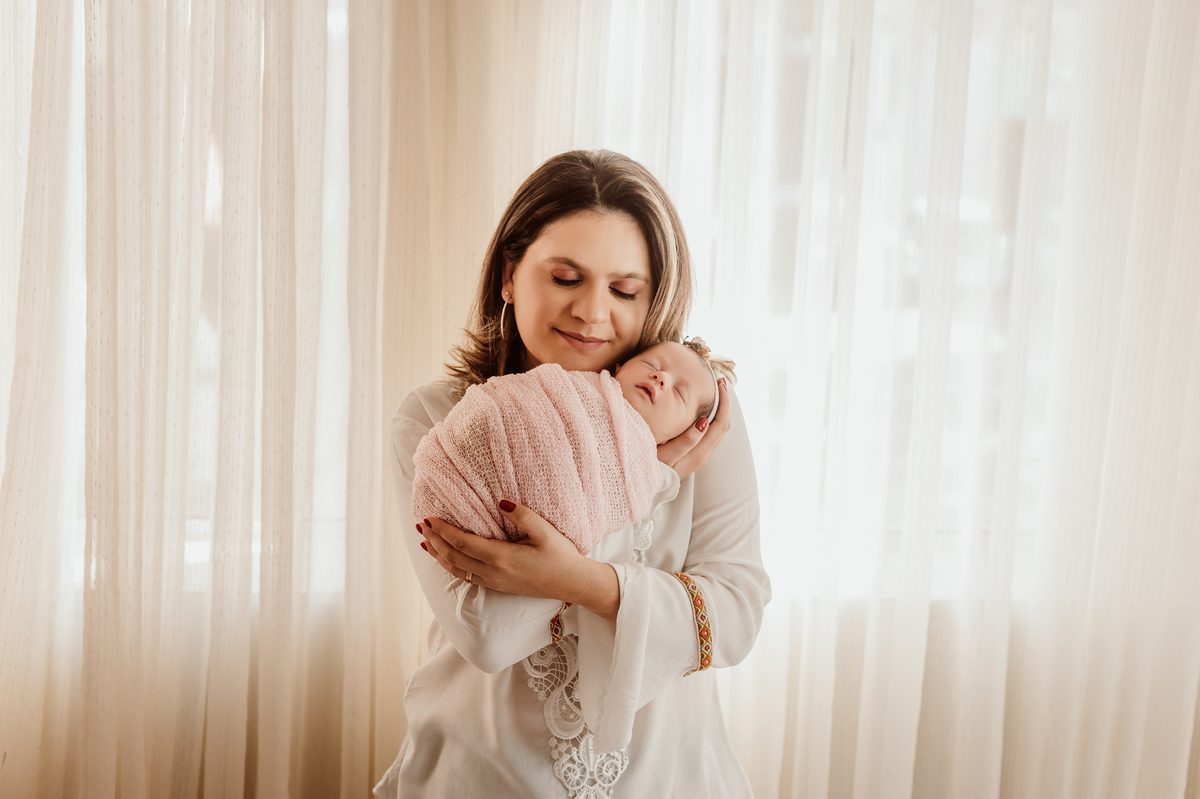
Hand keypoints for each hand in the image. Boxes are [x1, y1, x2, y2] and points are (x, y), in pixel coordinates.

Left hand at [418, 502, 621, 621]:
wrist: (573, 584)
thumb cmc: (561, 556)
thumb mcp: (546, 532)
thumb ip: (522, 515)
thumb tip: (500, 502)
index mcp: (501, 558)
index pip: (462, 542)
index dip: (443, 530)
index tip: (429, 517)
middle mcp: (493, 572)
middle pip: (453, 556)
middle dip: (434, 540)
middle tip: (421, 524)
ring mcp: (494, 582)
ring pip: (456, 569)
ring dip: (438, 554)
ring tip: (425, 541)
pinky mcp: (497, 586)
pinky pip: (465, 576)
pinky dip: (450, 566)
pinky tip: (445, 558)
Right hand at [656, 377, 729, 479]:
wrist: (644, 489)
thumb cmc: (651, 470)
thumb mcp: (667, 455)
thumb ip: (686, 441)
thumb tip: (704, 422)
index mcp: (699, 453)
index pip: (721, 424)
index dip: (724, 402)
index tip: (720, 384)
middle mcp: (702, 455)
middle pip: (723, 426)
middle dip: (724, 402)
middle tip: (720, 382)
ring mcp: (698, 456)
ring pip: (717, 430)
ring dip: (719, 409)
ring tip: (715, 392)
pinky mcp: (691, 456)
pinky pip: (709, 434)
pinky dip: (711, 417)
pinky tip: (703, 409)